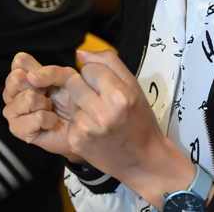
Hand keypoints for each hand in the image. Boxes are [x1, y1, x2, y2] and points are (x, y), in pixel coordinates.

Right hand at [2, 52, 80, 159]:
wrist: (80, 124)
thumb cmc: (71, 99)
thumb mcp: (68, 78)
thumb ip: (50, 72)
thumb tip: (31, 77)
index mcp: (22, 76)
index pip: (19, 62)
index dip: (36, 69)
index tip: (47, 80)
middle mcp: (13, 93)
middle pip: (15, 78)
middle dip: (39, 86)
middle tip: (47, 95)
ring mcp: (13, 112)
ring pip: (27, 98)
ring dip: (45, 104)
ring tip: (49, 109)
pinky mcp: (18, 130)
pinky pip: (36, 118)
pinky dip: (49, 119)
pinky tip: (49, 121)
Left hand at [65, 50, 194, 206]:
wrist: (143, 159)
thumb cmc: (139, 120)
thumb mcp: (133, 87)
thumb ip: (109, 63)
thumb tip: (80, 53)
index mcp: (119, 96)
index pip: (90, 68)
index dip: (98, 75)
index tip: (108, 87)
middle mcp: (103, 114)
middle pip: (74, 82)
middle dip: (84, 87)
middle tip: (100, 100)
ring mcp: (87, 130)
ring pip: (70, 101)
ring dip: (81, 105)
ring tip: (99, 116)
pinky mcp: (77, 142)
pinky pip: (70, 119)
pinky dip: (79, 122)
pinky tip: (94, 130)